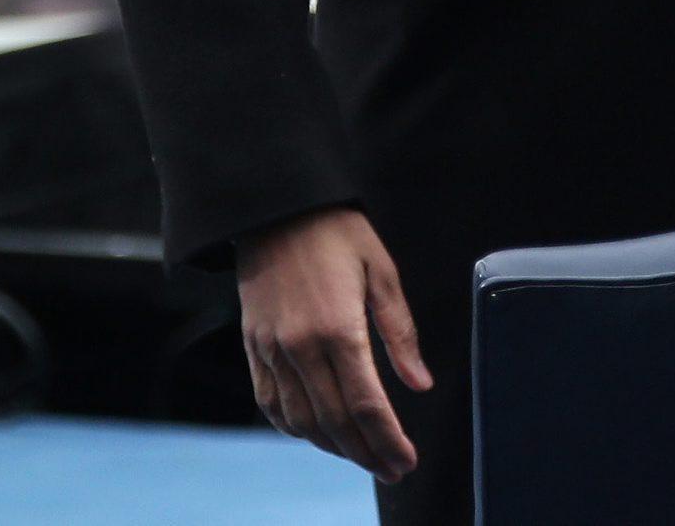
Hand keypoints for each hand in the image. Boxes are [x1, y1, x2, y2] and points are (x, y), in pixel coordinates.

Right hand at [236, 204, 429, 481]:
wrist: (275, 205)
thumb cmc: (336, 232)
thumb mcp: (381, 271)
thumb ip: (400, 332)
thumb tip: (420, 384)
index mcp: (338, 327)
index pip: (366, 404)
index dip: (388, 440)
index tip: (406, 460)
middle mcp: (300, 346)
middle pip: (334, 421)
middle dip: (366, 453)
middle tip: (391, 469)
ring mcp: (272, 348)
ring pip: (300, 420)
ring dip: (332, 446)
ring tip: (360, 454)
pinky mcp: (254, 344)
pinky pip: (269, 402)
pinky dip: (293, 427)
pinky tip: (315, 433)